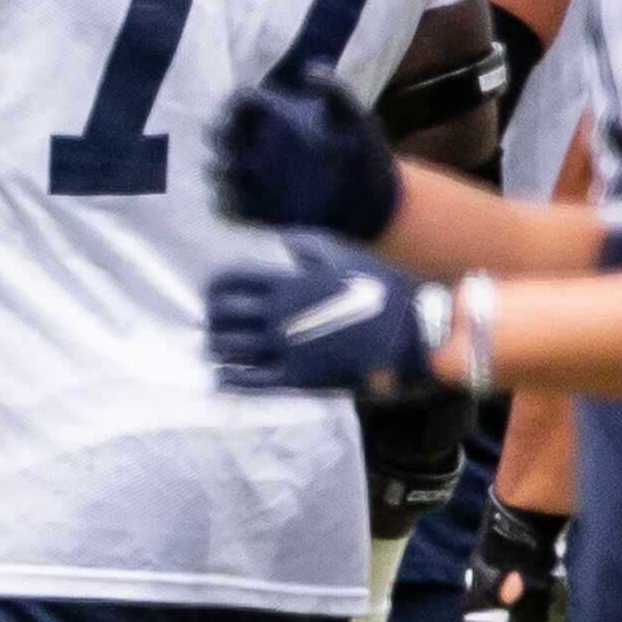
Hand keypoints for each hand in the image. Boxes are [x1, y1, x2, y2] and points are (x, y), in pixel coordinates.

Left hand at [208, 231, 449, 404]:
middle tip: (213, 319)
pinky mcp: (296, 378)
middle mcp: (279, 315)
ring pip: (230, 348)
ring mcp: (285, 348)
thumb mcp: (344, 257)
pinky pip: (251, 381)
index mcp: (287, 283)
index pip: (231, 280)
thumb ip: (308, 247)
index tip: (215, 290)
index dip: (217, 285)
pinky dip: (229, 378)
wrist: (408, 336)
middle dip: (213, 316)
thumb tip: (283, 240)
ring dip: (216, 346)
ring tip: (213, 346)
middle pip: (224, 314)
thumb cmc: (378, 291)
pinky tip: (221, 376)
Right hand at [211, 68, 401, 238]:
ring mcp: (252, 178)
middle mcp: (257, 144)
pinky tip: (240, 202)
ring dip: (220, 171)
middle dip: (219, 136)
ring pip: (217, 171)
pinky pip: (227, 208)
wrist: (371, 202)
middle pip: (219, 133)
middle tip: (231, 142)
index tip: (242, 113)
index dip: (236, 105)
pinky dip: (226, 205)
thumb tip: (310, 70)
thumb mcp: (354, 117)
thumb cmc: (361, 152)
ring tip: (238, 171)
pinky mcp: (254, 210)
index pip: (241, 102)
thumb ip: (334, 90)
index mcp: (274, 116)